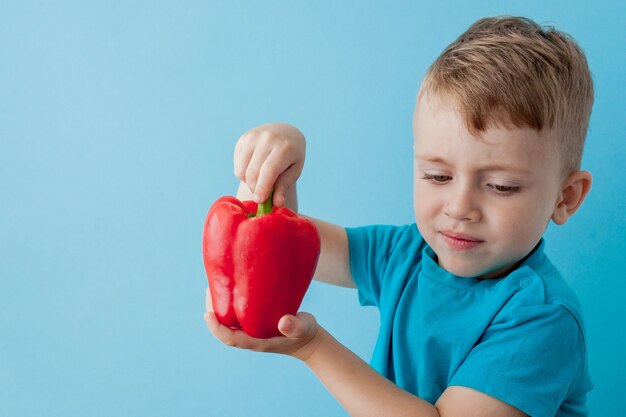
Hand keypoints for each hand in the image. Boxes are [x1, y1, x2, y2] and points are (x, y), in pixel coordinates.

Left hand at [204, 287, 320, 360]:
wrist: (308, 338)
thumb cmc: (305, 333)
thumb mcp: (303, 329)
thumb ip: (294, 326)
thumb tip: (283, 322)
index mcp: (256, 341)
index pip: (229, 338)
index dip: (216, 328)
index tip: (207, 315)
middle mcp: (249, 336)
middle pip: (223, 328)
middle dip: (213, 311)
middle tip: (209, 288)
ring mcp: (251, 329)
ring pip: (228, 320)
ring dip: (219, 305)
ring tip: (215, 285)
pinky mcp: (255, 320)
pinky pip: (237, 313)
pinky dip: (231, 301)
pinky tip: (231, 286)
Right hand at [234, 123, 305, 206]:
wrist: (284, 133)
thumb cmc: (291, 156)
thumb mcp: (294, 171)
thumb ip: (284, 187)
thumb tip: (278, 204)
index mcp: (285, 147)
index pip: (270, 169)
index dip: (263, 187)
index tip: (259, 201)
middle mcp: (267, 138)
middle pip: (253, 172)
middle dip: (255, 188)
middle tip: (262, 195)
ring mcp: (253, 137)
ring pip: (242, 170)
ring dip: (248, 182)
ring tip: (260, 178)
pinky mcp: (243, 139)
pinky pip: (237, 165)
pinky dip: (243, 173)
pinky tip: (254, 168)